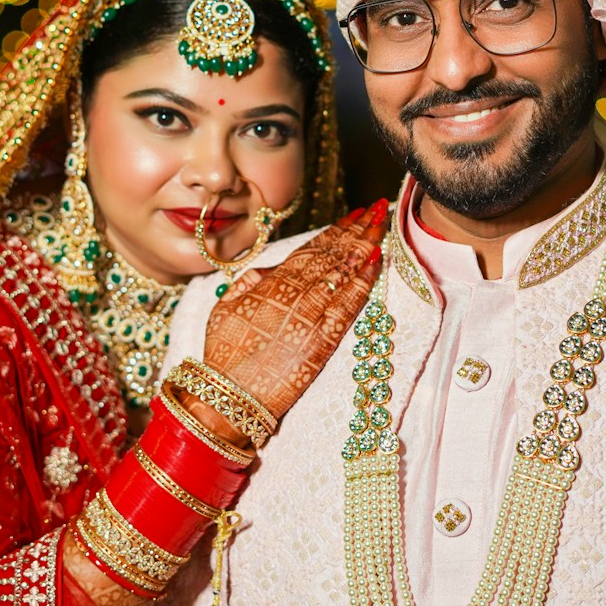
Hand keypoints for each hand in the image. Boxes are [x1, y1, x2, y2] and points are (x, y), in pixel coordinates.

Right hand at [200, 199, 388, 423]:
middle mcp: (294, 295)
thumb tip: (269, 269)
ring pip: (344, 274)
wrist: (230, 395)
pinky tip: (376, 264)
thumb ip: (249, 282)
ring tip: (382, 227)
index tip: (354, 214)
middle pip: (333, 255)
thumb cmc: (224, 353)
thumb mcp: (226, 307)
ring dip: (365, 248)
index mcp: (270, 284)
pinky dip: (364, 283)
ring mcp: (311, 317)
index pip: (311, 249)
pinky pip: (348, 306)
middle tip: (378, 210)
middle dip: (357, 230)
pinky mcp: (323, 342)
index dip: (336, 230)